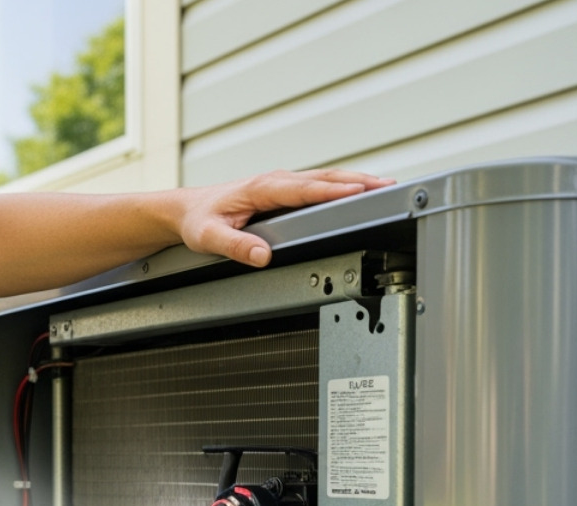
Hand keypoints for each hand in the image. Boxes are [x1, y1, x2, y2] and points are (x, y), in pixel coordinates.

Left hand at [171, 169, 395, 267]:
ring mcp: (282, 183)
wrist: (188, 209)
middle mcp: (275, 180)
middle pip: (323, 178)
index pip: (303, 189)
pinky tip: (361, 190)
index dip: (331, 190)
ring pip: (324, 178)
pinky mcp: (286, 189)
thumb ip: (234, 246)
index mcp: (261, 188)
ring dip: (355, 180)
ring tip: (386, 185)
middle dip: (356, 180)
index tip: (358, 190)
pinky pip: (319, 185)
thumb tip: (262, 255)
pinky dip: (342, 185)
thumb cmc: (198, 220)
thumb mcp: (208, 237)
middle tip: (388, 185)